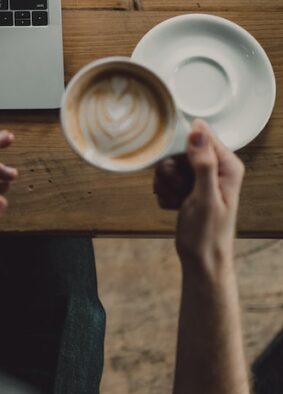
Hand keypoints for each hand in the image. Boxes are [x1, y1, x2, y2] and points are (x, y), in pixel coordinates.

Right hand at [153, 119, 244, 278]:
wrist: (201, 261)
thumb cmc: (207, 235)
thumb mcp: (205, 198)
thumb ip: (203, 164)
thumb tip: (198, 132)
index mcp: (228, 166)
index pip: (201, 136)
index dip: (182, 149)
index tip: (179, 170)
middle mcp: (217, 168)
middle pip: (181, 150)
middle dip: (171, 171)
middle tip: (178, 190)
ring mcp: (202, 178)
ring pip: (170, 165)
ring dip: (166, 184)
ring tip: (177, 201)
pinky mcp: (189, 187)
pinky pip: (167, 179)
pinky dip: (166, 193)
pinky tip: (174, 206)